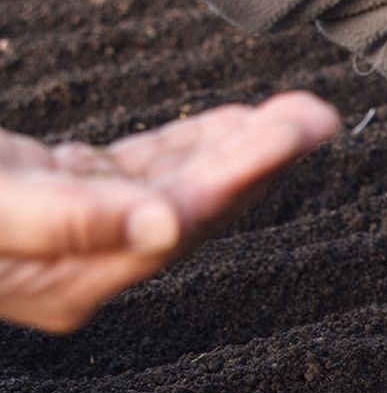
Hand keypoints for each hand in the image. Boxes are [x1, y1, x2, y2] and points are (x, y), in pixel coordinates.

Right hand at [0, 92, 339, 333]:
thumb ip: (65, 222)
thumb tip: (164, 224)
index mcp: (68, 280)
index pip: (177, 225)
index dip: (239, 176)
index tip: (291, 134)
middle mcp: (87, 265)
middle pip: (194, 208)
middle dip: (257, 159)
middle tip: (315, 115)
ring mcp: (82, 230)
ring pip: (180, 185)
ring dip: (238, 147)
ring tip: (295, 112)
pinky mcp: (71, 194)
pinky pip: (148, 168)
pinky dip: (192, 143)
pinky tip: (231, 122)